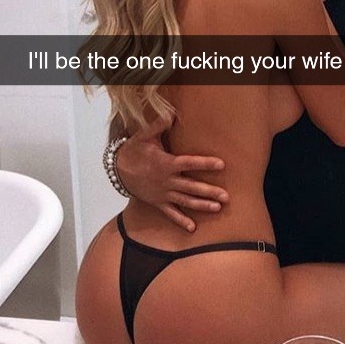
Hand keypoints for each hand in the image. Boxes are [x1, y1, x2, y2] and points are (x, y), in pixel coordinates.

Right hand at [116, 117, 228, 231]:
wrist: (118, 169)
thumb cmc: (134, 150)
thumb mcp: (144, 136)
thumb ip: (158, 126)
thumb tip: (170, 114)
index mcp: (166, 164)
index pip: (189, 163)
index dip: (205, 163)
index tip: (221, 164)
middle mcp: (167, 181)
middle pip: (191, 187)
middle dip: (209, 192)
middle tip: (226, 196)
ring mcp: (163, 194)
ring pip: (185, 201)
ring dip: (201, 205)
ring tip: (217, 208)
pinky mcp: (158, 202)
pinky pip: (170, 214)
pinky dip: (181, 221)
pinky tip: (192, 228)